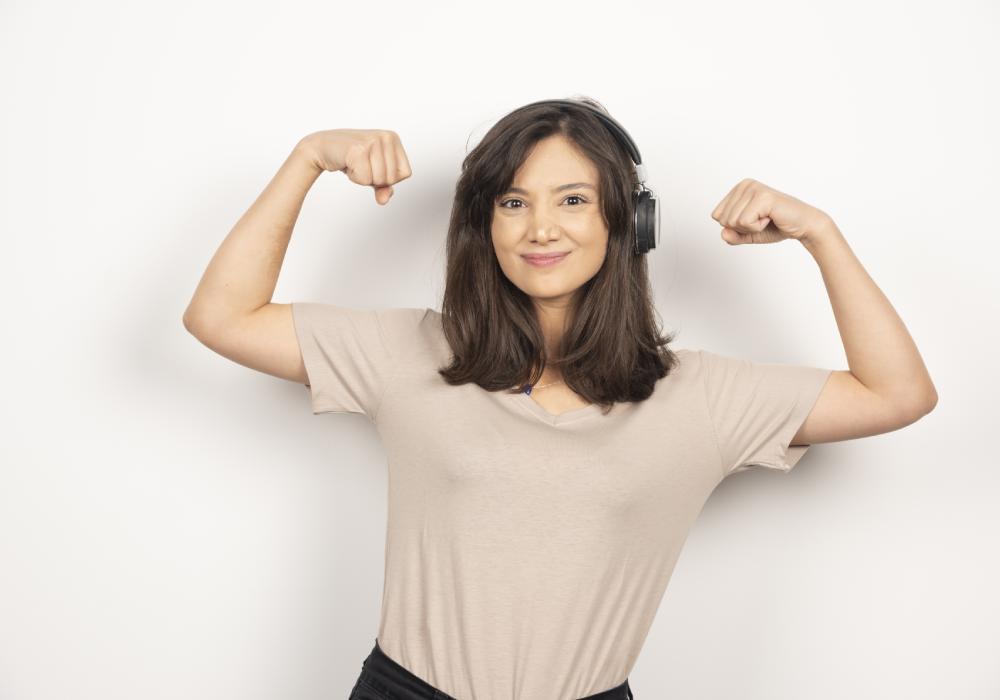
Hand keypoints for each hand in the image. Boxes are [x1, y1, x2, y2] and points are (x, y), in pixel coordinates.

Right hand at [298, 128, 412, 204]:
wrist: (322, 147)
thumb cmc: (351, 158)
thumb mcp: (373, 173)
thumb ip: (384, 187)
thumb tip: (384, 200)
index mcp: (394, 138)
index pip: (406, 173)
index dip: (389, 178)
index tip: (374, 166)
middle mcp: (386, 137)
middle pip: (392, 179)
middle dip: (375, 179)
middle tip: (361, 165)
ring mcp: (373, 141)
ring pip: (379, 180)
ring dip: (364, 178)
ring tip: (355, 163)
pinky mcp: (359, 149)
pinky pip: (365, 179)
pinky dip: (355, 178)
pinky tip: (348, 163)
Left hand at [710, 178, 829, 244]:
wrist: (803, 226)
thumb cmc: (776, 227)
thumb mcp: (747, 234)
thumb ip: (732, 235)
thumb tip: (723, 233)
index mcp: (738, 189)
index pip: (716, 216)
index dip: (734, 226)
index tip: (754, 220)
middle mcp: (744, 184)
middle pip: (722, 219)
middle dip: (742, 228)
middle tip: (762, 220)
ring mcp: (753, 188)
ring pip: (732, 222)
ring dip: (751, 228)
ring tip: (767, 218)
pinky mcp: (762, 197)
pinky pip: (744, 222)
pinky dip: (757, 228)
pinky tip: (770, 218)